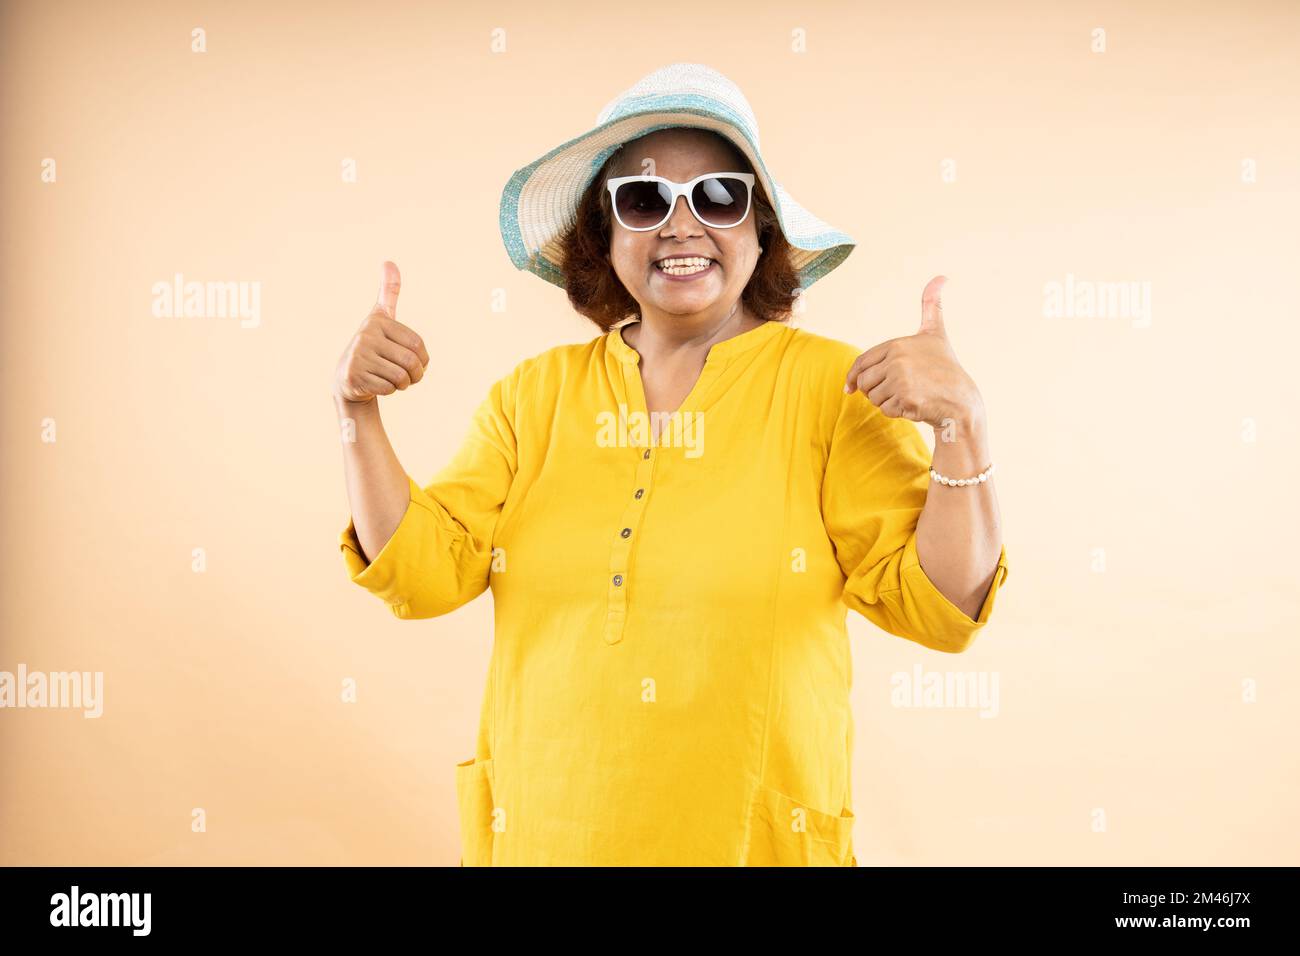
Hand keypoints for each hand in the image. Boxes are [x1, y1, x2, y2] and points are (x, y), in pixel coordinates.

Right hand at [333, 261, 429, 404]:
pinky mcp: (354, 376)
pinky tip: (378, 384)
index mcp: (378, 321)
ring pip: (400, 377)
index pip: (417, 345)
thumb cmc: (373, 346)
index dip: (423, 360)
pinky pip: (388, 388)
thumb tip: (389, 261)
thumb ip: (388, 293)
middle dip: (415, 375)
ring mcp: (358, 355)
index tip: (416, 363)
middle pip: (410, 362)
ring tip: (393, 380)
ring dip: (402, 384)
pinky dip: (389, 391)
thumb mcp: (381, 318)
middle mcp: (366, 335)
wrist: (347, 377)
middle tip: (409, 378)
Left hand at [843, 276, 982, 427]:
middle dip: (873, 391)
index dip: (853, 377)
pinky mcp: (906, 400)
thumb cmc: (945, 368)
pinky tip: (914, 406)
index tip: (849, 388)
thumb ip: (932, 307)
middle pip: (864, 382)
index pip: (862, 362)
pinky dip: (896, 412)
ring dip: (886, 403)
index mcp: (898, 344)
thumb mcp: (935, 334)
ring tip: (908, 396)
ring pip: (873, 398)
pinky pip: (885, 410)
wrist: (961, 400)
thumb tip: (941, 277)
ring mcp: (901, 380)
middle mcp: (898, 360)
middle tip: (896, 391)